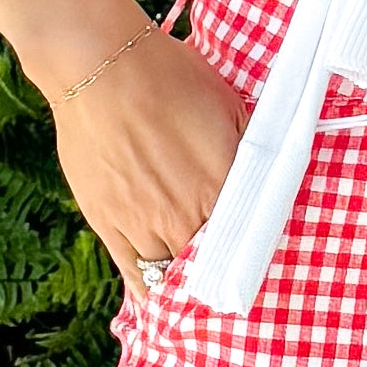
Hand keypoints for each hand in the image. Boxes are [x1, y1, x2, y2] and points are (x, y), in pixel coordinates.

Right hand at [49, 10, 238, 269]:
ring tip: (198, 294)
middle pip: (213, 269)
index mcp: (224, 185)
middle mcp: (186, 214)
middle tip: (231, 285)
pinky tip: (161, 301)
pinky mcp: (108, 224)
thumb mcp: (228, 107)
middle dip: (223, 277)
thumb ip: (248, 152)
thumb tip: (264, 179)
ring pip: (174, 277)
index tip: (261, 265)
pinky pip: (135, 273)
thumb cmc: (168, 75)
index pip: (250, 243)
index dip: (255, 256)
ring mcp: (144, 223)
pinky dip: (151, 290)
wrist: (102, 65)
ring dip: (187, 286)